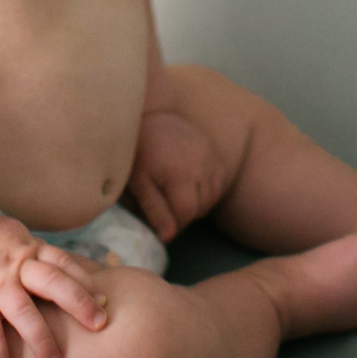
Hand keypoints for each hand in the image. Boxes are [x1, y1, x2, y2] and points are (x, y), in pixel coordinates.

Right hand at [0, 212, 108, 357]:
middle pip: (55, 284)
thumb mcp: (11, 234)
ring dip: (43, 342)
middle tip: (100, 325)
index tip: (104, 300)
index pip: (64, 264)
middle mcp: (16, 267)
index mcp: (28, 249)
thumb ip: (32, 252)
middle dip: (80, 304)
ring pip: (26, 314)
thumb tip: (59, 266)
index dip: (86, 281)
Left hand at [127, 107, 232, 240]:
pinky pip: (217, 184)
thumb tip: (168, 237)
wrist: (151, 120)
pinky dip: (205, 190)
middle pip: (200, 207)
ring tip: (175, 193)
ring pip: (211, 197)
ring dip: (196, 202)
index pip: (186, 212)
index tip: (161, 222)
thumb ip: (154, 210)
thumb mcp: (139, 183)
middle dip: (183, 213)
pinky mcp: (215, 154)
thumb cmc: (139, 154)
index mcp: (178, 173)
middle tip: (165, 207)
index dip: (174, 223)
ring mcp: (210, 158)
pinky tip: (189, 184)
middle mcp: (200, 165)